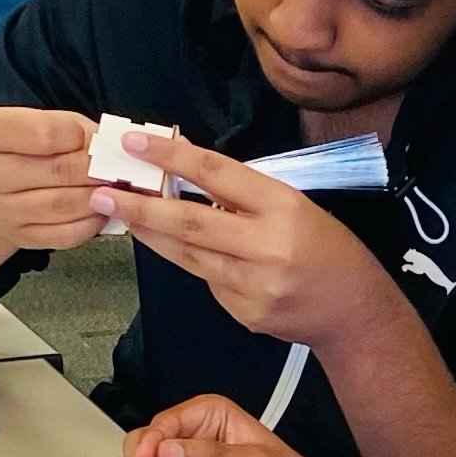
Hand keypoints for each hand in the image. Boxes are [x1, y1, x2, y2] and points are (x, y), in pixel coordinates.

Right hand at [0, 104, 105, 251]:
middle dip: (98, 168)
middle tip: (118, 165)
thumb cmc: (24, 146)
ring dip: (99, 195)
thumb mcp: (38, 120)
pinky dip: (93, 222)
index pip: (44, 133)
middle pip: (59, 171)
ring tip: (115, 186)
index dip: (79, 135)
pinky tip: (101, 209)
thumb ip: (72, 127)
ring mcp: (2, 212)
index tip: (93, 138)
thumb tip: (110, 147)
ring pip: (65, 205)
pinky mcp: (21, 237)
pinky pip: (67, 235)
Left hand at [104, 132, 385, 347]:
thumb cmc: (327, 249)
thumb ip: (243, 195)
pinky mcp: (245, 313)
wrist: (352, 312)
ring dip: (151, 233)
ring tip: (121, 214)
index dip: (172, 157)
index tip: (135, 143)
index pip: (217, 174)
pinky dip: (194, 264)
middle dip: (141, 206)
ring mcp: (254, 286)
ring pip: (188, 255)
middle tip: (102, 193)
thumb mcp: (294, 206)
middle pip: (191, 222)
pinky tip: (191, 255)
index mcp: (283, 208)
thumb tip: (187, 175)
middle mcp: (267, 247)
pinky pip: (207, 282)